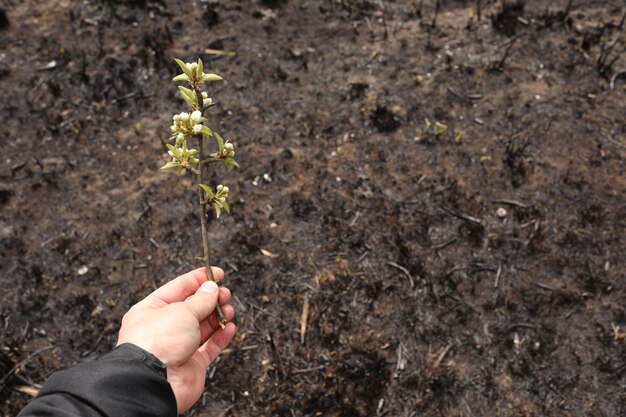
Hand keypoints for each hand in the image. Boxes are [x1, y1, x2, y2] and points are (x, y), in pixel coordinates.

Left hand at [117, 267, 235, 413]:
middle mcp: (164, 328)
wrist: (154, 382)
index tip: (217, 273)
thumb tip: (211, 288)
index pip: (178, 288)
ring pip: (203, 326)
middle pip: (193, 307)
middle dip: (211, 299)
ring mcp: (178, 346)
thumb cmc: (155, 344)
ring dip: (218, 316)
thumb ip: (201, 299)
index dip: (199, 279)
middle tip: (224, 293)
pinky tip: (230, 328)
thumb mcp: (181, 311)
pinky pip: (210, 346)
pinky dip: (221, 336)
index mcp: (152, 310)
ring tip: (229, 310)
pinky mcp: (191, 364)